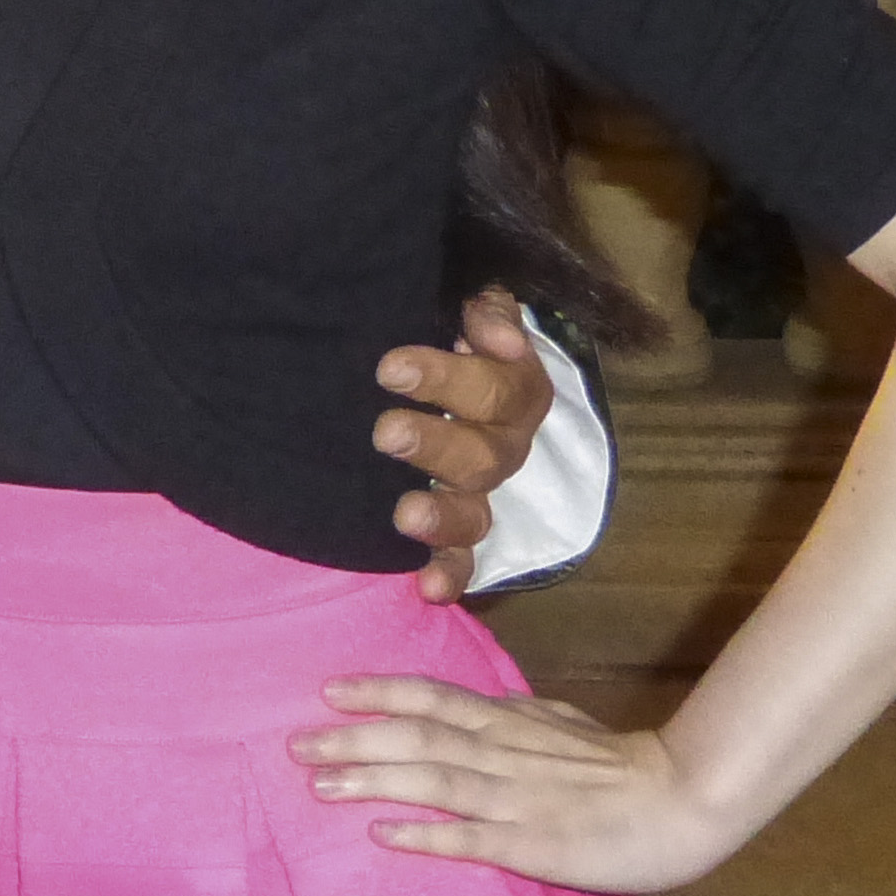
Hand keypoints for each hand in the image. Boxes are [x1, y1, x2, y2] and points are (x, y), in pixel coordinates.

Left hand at [286, 674, 741, 895]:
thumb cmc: (626, 767)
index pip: (435, 699)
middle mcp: (503, 752)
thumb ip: (523, 715)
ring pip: (432, 781)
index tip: (327, 690)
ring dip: (372, 780)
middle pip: (417, 737)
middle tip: (296, 743)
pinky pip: (470, 838)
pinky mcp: (532, 843)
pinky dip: (424, 834)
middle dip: (354, 738)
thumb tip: (490, 703)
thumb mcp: (567, 724)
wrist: (682, 800)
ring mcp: (515, 798)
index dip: (380, 693)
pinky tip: (381, 835)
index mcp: (511, 722)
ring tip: (320, 784)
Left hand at [377, 289, 553, 605]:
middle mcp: (501, 446)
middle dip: (435, 443)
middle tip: (384, 432)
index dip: (449, 378)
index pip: (498, 386)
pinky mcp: (454, 531)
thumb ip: (485, 310)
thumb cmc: (438, 330)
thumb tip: (496, 333)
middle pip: (485, 454)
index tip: (391, 366)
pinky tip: (425, 589)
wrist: (406, 364)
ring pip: (476, 513)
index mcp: (511, 390)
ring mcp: (479, 493)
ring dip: (444, 515)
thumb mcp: (461, 305)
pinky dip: (449, 575)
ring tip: (403, 513)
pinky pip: (462, 559)